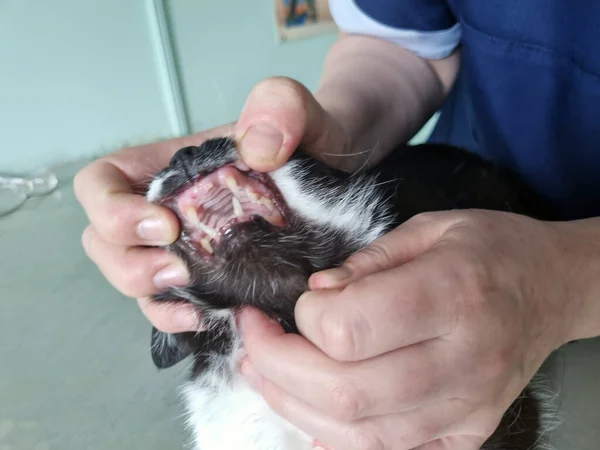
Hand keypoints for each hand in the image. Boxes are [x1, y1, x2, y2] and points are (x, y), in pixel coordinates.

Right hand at [74, 76, 348, 332]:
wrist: (342, 175)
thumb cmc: (314, 141)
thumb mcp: (303, 114)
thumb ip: (283, 107)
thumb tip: (256, 147)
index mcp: (171, 166)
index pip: (102, 182)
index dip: (112, 209)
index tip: (165, 223)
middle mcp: (167, 208)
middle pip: (105, 240)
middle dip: (129, 263)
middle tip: (178, 270)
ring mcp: (186, 247)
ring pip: (132, 278)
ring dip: (150, 298)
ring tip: (193, 303)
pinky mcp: (211, 278)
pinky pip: (170, 304)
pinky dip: (176, 317)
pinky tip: (205, 318)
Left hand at [237, 210, 581, 449]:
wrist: (553, 288)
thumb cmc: (492, 250)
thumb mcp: (431, 229)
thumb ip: (368, 261)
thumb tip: (316, 294)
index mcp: (453, 294)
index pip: (349, 328)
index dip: (304, 318)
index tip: (295, 302)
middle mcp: (463, 360)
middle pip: (345, 391)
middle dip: (278, 367)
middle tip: (253, 340)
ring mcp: (467, 407)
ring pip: (360, 432)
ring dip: (294, 406)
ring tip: (264, 373)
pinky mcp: (466, 432)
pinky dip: (337, 439)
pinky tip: (310, 413)